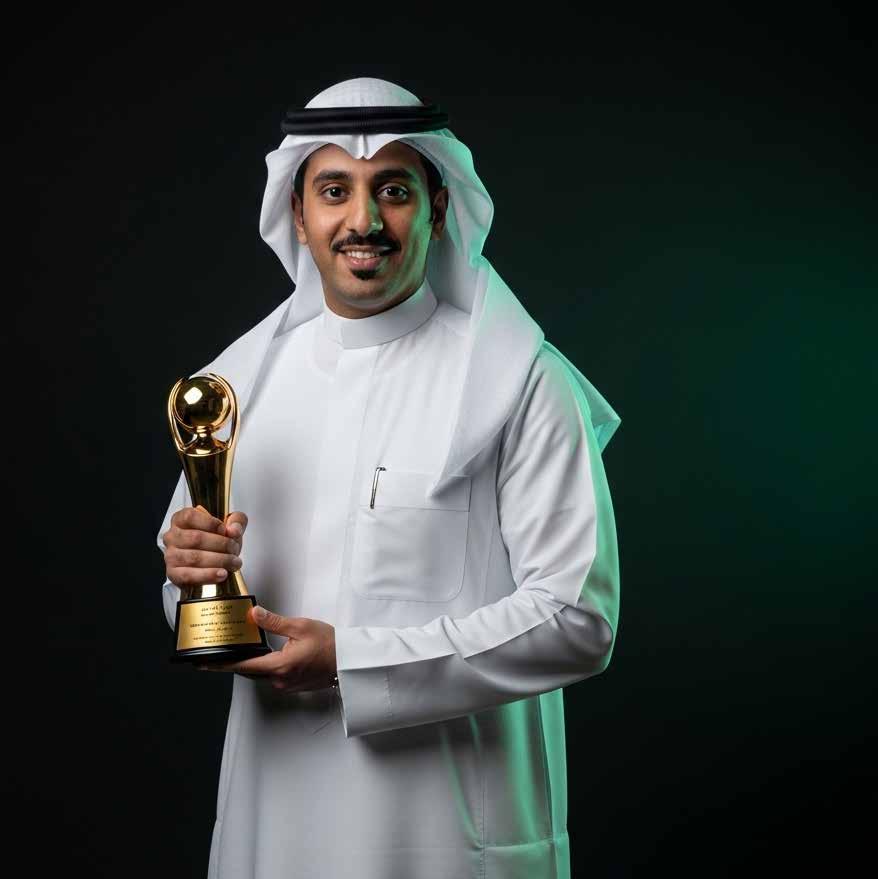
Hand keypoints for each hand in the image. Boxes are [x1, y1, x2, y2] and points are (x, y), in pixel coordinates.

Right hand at [162, 505, 247, 587]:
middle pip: (196, 538)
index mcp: (181, 519)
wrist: (213, 564)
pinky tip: (222, 574)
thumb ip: (236, 521)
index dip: (211, 523)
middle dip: (221, 544)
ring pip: (195, 557)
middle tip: (235, 549)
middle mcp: (172, 536)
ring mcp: (171, 556)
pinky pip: (189, 575)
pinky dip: (208, 575)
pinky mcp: (173, 574)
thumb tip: (234, 530)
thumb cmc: (218, 541)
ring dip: (219, 560)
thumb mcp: (230, 525)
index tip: (226, 530)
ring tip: (234, 563)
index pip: (190, 517)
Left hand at [198, 606, 336, 693]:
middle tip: (221, 651)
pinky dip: (265, 666)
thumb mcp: (300, 626)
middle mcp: (280, 680)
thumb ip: (274, 622)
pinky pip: (272, 677)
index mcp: (279, 666)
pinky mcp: (293, 686)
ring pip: (260, 674)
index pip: (242, 665)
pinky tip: (266, 655)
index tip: (204, 664)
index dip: (221, 664)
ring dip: (252, 663)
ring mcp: (287, 685)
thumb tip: (254, 614)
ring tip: (243, 650)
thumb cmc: (330, 644)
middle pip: (249, 671)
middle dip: (235, 661)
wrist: (349, 660)